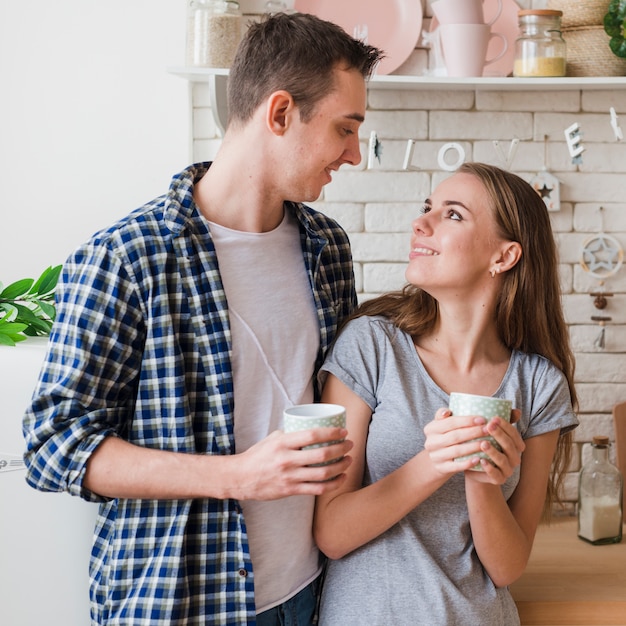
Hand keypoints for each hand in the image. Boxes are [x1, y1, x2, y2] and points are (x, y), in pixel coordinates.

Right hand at [235, 427, 352, 500]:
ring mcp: (290, 476)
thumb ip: (290, 434)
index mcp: (282, 443)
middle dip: (341, 449)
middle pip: (322, 454)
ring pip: (323, 473)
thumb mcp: (272, 439)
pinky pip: (317, 488)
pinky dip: (333, 484)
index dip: (331, 433)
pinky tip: (340, 478)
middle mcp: (287, 460)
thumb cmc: (257, 456)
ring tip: (349, 460)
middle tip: (349, 445)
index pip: (312, 435)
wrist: (241, 478)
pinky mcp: (291, 490)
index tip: (343, 431)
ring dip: (341, 466)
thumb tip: (310, 429)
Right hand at [423, 408, 489, 474]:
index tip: (482, 420)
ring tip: (487, 443)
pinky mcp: (441, 468)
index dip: (467, 421)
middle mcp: (431, 442)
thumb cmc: (444, 437)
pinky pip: (456, 466)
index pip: (450, 422)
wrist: (436, 460)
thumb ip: (442, 414)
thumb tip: (447, 411)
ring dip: (473, 446)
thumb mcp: (440, 425)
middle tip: (487, 430)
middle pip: (455, 436)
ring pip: (457, 451)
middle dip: (473, 432)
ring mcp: (436, 456)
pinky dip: (468, 463)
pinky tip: (479, 459)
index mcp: (431, 429)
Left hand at [466, 409, 524, 483]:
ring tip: (483, 443)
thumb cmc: (484, 445)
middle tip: (488, 426)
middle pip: (509, 445)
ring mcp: (507, 470)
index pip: (514, 434)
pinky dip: (489, 468)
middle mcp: (514, 457)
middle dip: (499, 435)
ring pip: (503, 460)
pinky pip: (495, 474)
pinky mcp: (498, 479)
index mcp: (515, 445)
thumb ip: (501, 422)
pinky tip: (481, 460)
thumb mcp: (491, 433)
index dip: (505, 426)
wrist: (475, 467)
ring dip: (493, 451)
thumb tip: (517, 411)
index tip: (493, 417)